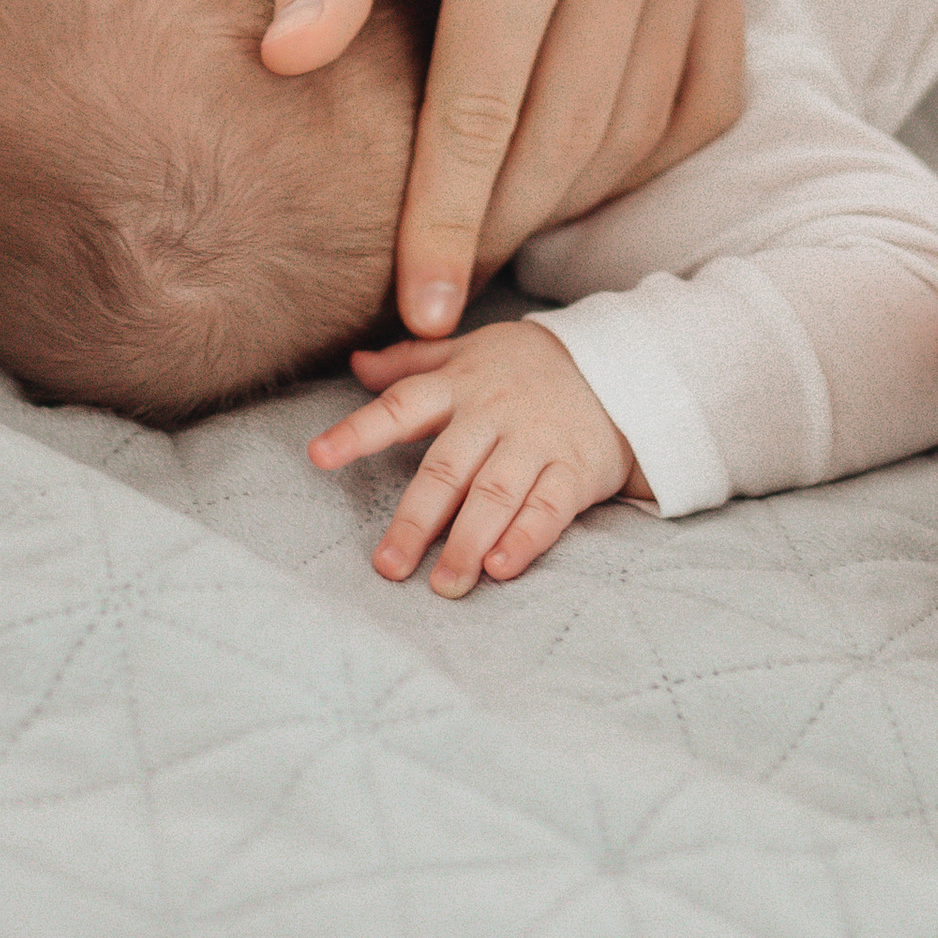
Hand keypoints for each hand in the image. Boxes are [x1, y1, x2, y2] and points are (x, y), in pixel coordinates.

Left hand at [268, 0, 743, 339]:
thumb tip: (281, 66)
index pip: (481, 119)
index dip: (445, 226)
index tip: (417, 310)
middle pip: (565, 142)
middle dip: (502, 229)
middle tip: (442, 286)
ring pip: (636, 130)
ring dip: (570, 197)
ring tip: (499, 230)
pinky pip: (703, 94)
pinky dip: (646, 148)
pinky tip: (579, 166)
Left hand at [308, 317, 645, 595]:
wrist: (618, 363)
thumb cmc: (526, 365)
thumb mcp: (469, 352)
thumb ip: (411, 363)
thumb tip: (355, 362)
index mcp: (459, 386)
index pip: (400, 406)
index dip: (358, 431)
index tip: (319, 455)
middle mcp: (493, 414)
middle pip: (447, 468)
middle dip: (416, 519)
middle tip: (389, 566)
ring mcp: (535, 441)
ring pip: (495, 493)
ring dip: (468, 541)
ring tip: (445, 584)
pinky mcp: (575, 468)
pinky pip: (549, 505)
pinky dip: (527, 537)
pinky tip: (503, 567)